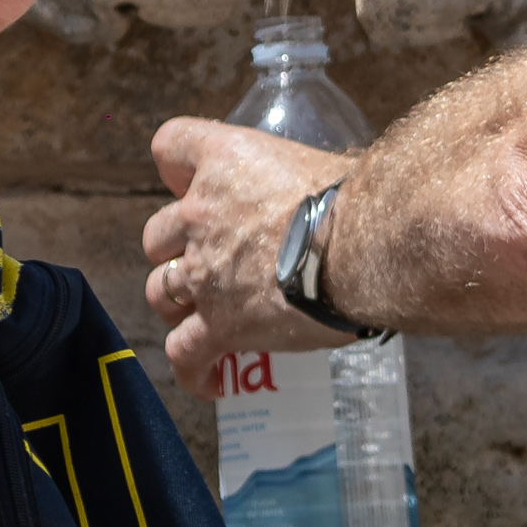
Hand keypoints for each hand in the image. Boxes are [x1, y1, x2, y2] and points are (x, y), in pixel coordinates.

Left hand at [144, 118, 359, 375]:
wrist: (368, 245)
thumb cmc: (361, 200)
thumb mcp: (323, 166)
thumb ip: (300, 183)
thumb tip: (328, 201)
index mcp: (226, 161)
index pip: (171, 146)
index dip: (177, 171)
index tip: (192, 186)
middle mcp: (201, 214)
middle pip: (159, 234)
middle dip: (178, 249)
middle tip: (215, 262)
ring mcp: (204, 272)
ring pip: (159, 292)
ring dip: (177, 304)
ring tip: (205, 318)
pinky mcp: (219, 324)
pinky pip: (184, 353)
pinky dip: (194, 370)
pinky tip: (211, 381)